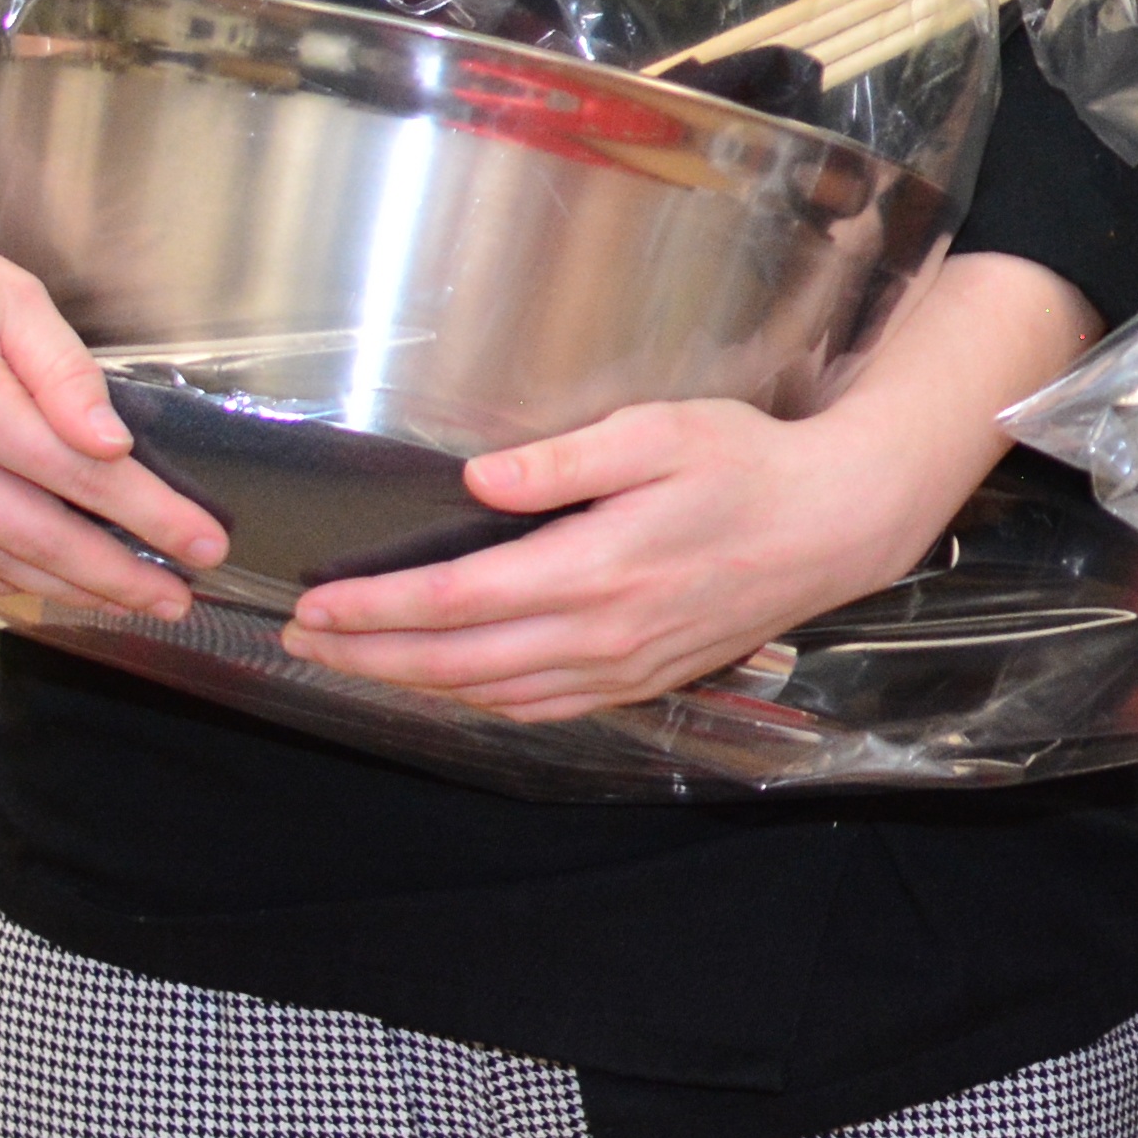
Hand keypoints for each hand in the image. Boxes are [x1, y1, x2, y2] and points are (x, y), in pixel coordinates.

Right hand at [0, 81, 214, 620]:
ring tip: (118, 599)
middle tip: (177, 601)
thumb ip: (64, 372)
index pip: (87, 483)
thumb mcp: (6, 291)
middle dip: (118, 579)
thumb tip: (113, 443)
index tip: (205, 549)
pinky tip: (27, 584)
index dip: (154, 522)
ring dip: (57, 589)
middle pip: (41, 542)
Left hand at [281, 391, 987, 716]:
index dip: (374, 609)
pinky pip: (538, 707)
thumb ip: (563, 457)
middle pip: (454, 663)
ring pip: (489, 694)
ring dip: (409, 684)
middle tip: (302, 640)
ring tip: (353, 660)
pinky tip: (447, 683)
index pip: (455, 602)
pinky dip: (476, 701)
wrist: (835, 523)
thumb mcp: (661, 430)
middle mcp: (601, 633)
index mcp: (596, 567)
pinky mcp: (640, 680)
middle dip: (366, 654)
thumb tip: (477, 481)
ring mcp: (620, 667)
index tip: (314, 602)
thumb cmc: (750, 464)